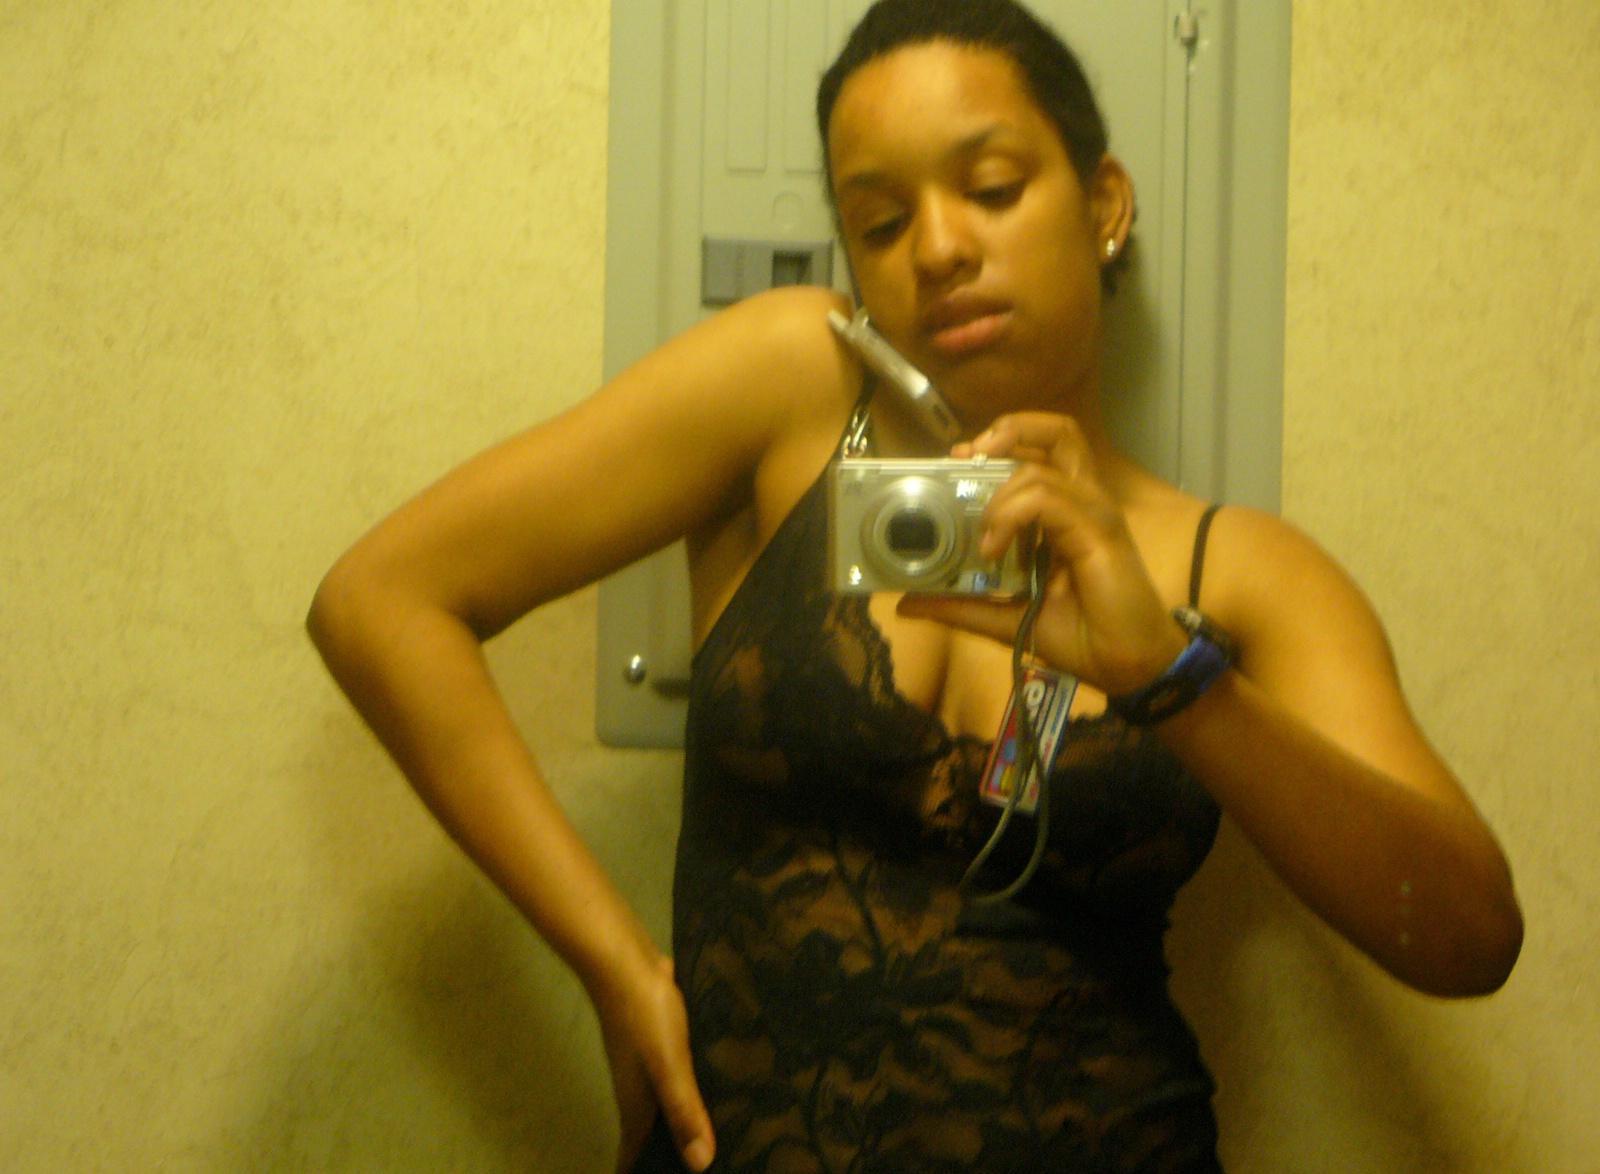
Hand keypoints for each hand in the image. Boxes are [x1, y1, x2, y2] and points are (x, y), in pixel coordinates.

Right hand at [594, 954, 714, 1172]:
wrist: (624, 961)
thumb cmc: (645, 1015)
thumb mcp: (670, 1065)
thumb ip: (684, 1111)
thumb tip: (701, 1166)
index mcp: (636, 1107)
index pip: (636, 1157)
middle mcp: (637, 1094)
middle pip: (650, 1139)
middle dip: (671, 1157)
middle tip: (711, 1166)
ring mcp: (645, 1068)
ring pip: (662, 1110)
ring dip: (681, 1127)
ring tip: (718, 1139)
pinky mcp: (658, 1046)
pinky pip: (673, 1082)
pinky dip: (688, 1096)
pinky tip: (714, 1092)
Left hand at [898, 412, 1183, 694]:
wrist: (1127, 666)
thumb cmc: (1082, 637)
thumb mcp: (1006, 617)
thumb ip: (962, 604)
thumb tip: (909, 603)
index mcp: (1066, 513)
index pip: (1038, 452)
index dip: (998, 444)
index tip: (956, 459)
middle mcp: (1083, 501)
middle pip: (1057, 431)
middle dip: (1007, 430)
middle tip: (967, 456)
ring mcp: (1093, 511)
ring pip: (1040, 465)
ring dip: (997, 496)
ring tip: (983, 538)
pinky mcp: (1098, 529)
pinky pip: (1046, 498)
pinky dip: (1010, 515)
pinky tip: (996, 549)